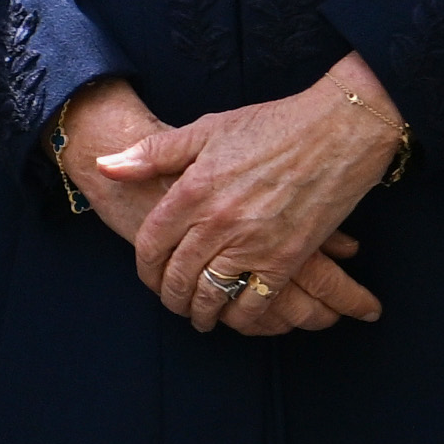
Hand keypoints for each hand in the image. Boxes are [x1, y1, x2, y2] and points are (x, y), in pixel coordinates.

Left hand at [85, 55, 402, 336]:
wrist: (338, 130)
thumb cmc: (272, 125)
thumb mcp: (205, 129)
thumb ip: (152, 153)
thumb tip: (105, 167)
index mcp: (192, 190)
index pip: (151, 242)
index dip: (145, 267)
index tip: (149, 277)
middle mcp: (217, 222)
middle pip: (179, 275)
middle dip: (171, 296)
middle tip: (173, 304)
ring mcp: (253, 243)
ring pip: (213, 294)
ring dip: (203, 312)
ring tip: (201, 317)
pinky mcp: (289, 258)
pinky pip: (257, 301)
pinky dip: (244, 317)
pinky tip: (238, 317)